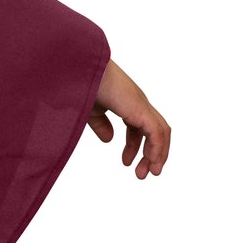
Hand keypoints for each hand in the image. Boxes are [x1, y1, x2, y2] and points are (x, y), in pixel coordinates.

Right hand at [87, 58, 168, 178]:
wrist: (80, 70)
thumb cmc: (82, 85)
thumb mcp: (90, 111)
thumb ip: (101, 125)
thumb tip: (109, 140)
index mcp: (127, 102)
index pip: (140, 127)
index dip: (135, 146)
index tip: (126, 162)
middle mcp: (138, 103)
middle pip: (156, 130)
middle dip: (151, 153)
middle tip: (142, 173)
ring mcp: (141, 105)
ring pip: (162, 132)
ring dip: (158, 154)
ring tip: (151, 172)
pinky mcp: (140, 109)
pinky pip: (157, 132)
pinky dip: (157, 148)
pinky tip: (151, 161)